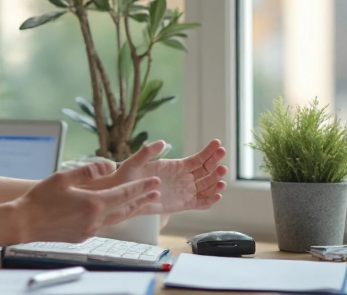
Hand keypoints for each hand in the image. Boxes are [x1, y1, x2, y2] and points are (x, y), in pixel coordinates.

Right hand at [16, 161, 160, 243]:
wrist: (24, 223)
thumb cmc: (41, 199)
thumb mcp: (63, 178)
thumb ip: (88, 171)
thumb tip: (108, 164)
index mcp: (93, 203)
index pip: (124, 194)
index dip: (141, 187)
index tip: (154, 181)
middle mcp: (96, 219)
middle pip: (125, 208)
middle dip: (142, 198)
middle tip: (157, 192)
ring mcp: (90, 229)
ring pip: (117, 218)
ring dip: (131, 209)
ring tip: (142, 204)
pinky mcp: (82, 236)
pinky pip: (103, 225)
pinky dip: (113, 217)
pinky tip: (113, 213)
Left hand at [93, 139, 226, 215]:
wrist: (124, 194)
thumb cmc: (128, 176)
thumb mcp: (135, 162)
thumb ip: (146, 153)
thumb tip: (160, 142)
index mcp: (177, 166)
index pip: (198, 159)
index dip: (209, 152)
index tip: (218, 144)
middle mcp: (184, 178)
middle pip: (205, 171)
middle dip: (216, 164)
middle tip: (222, 158)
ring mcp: (185, 191)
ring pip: (206, 186)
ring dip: (215, 182)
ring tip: (221, 179)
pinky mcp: (184, 204)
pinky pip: (200, 203)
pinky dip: (210, 200)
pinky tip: (217, 195)